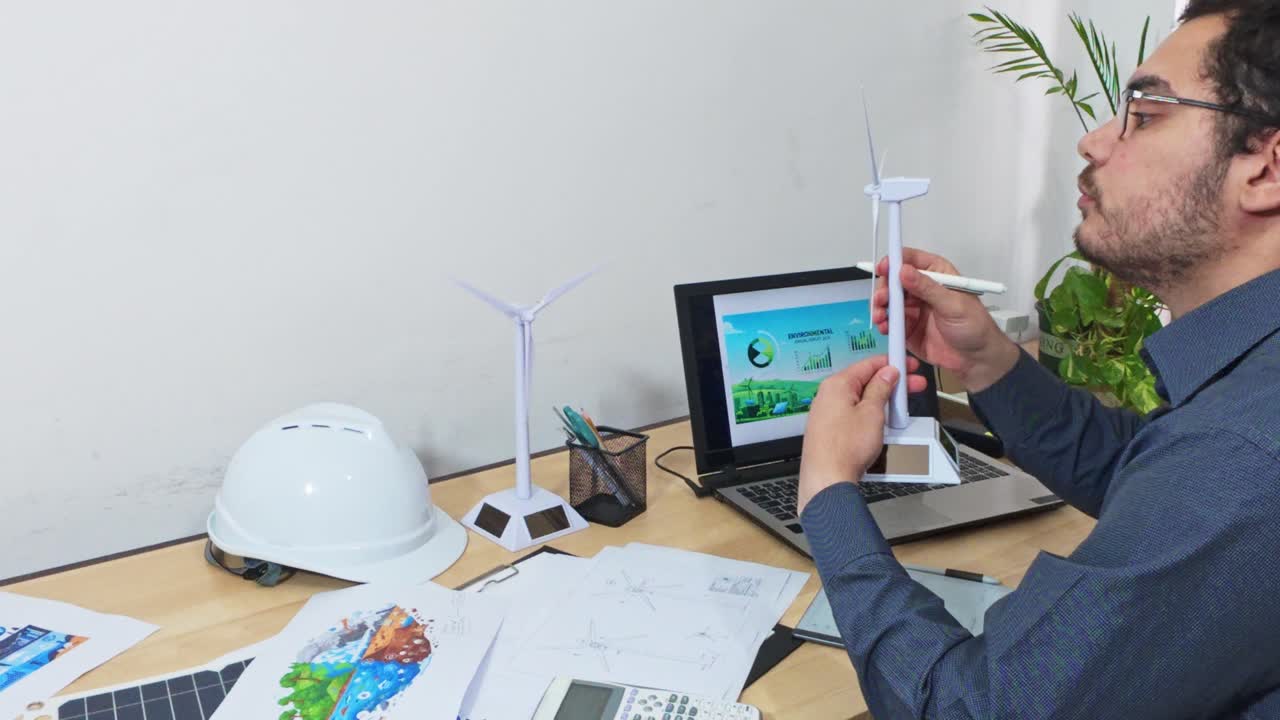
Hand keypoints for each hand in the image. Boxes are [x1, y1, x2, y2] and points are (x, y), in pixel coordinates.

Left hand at [797, 355, 928, 515]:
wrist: (827, 479)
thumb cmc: (845, 448)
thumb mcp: (872, 413)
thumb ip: (881, 389)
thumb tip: (887, 374)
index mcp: (837, 385)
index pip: (868, 364)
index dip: (891, 364)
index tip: (907, 366)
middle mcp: (827, 396)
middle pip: (864, 382)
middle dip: (891, 384)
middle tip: (912, 387)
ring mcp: (826, 414)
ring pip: (860, 400)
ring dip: (881, 401)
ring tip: (900, 408)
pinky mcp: (829, 430)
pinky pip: (852, 415)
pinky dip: (869, 415)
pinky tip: (882, 422)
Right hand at [872, 248, 1020, 392]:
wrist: (975, 359)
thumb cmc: (975, 327)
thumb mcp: (953, 304)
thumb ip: (927, 288)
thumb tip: (905, 272)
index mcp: (937, 274)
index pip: (911, 260)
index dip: (895, 261)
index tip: (884, 268)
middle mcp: (923, 289)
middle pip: (894, 280)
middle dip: (884, 289)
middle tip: (882, 299)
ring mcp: (914, 308)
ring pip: (889, 301)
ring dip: (881, 307)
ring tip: (881, 316)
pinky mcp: (908, 326)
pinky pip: (890, 321)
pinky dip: (884, 323)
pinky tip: (885, 327)